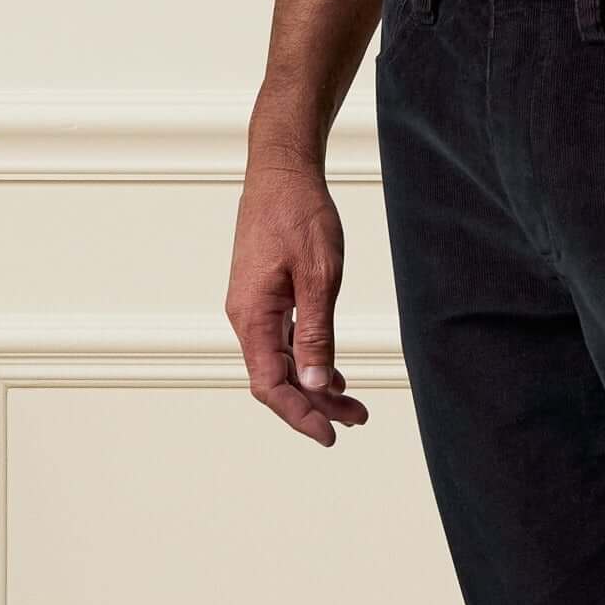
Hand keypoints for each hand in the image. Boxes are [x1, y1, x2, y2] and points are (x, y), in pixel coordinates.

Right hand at [226, 157, 369, 445]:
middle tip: (357, 421)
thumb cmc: (300, 214)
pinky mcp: (267, 298)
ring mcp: (256, 308)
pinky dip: (311, 362)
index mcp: (253, 315)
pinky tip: (336, 374)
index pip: (270, 385)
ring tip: (355, 405)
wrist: (282, 170)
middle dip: (315, 406)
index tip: (329, 434)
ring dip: (317, 386)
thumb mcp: (318, 276)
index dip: (299, 415)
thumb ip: (317, 333)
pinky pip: (285, 343)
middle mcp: (248, 317)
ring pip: (284, 364)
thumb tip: (316, 383)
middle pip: (278, 380)